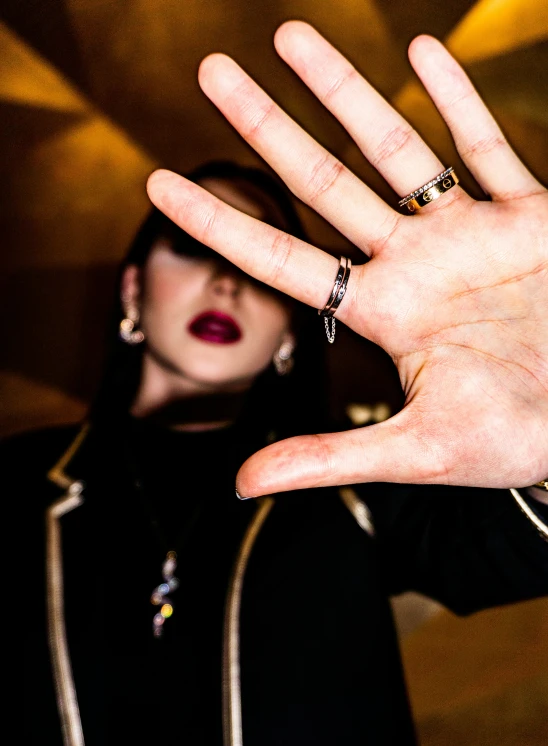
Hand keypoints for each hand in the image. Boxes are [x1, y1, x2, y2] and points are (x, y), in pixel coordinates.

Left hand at [147, 21, 547, 496]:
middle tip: (212, 72)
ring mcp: (468, 233)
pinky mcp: (530, 218)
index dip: (221, 221)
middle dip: (268, 126)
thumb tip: (240, 483)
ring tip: (289, 38)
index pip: (281, 257)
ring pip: (397, 149)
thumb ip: (328, 456)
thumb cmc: (508, 442)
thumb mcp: (414, 451)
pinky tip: (424, 49)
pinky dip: (460, 101)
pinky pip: (489, 148)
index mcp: (382, 313)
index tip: (161, 182)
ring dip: (346, 92)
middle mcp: (413, 264)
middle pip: (323, 182)